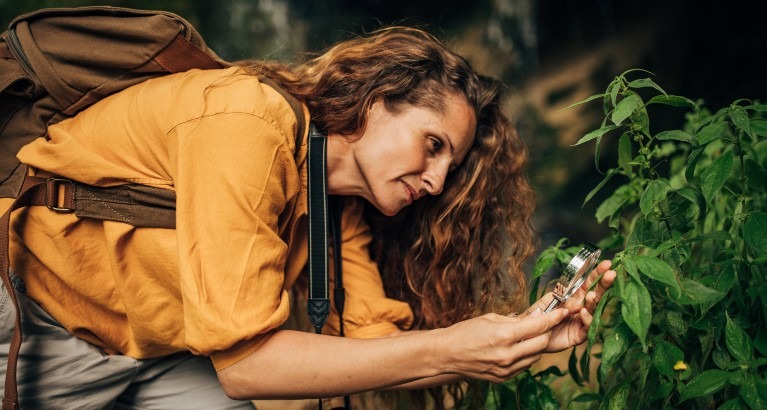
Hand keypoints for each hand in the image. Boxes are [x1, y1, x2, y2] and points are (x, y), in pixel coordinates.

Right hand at [434, 308, 569, 382]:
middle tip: (547, 323)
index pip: (539, 326)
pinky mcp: (504, 377)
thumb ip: (516, 320)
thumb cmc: (466, 332)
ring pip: (536, 356)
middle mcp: (508, 355)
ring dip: (537, 345)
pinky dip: (526, 356)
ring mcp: (506, 369)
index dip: (554, 318)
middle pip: (542, 343)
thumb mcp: (491, 318)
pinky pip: (525, 366)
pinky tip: (517, 348)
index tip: (563, 311)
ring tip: (528, 336)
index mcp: (504, 336)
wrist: (447, 354)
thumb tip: (537, 317)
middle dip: (547, 331)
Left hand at [520, 259, 615, 352]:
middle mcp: (582, 306)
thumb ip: (565, 299)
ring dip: (593, 302)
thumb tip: (579, 303)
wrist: (532, 332)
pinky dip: (587, 319)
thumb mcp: (550, 300)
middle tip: (611, 274)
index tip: (607, 264)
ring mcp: (582, 320)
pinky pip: (588, 327)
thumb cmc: (541, 313)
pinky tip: (583, 312)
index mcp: (575, 295)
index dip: (597, 273)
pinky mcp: (580, 334)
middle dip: (603, 284)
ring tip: (591, 295)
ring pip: (594, 310)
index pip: (589, 282)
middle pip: (596, 294)